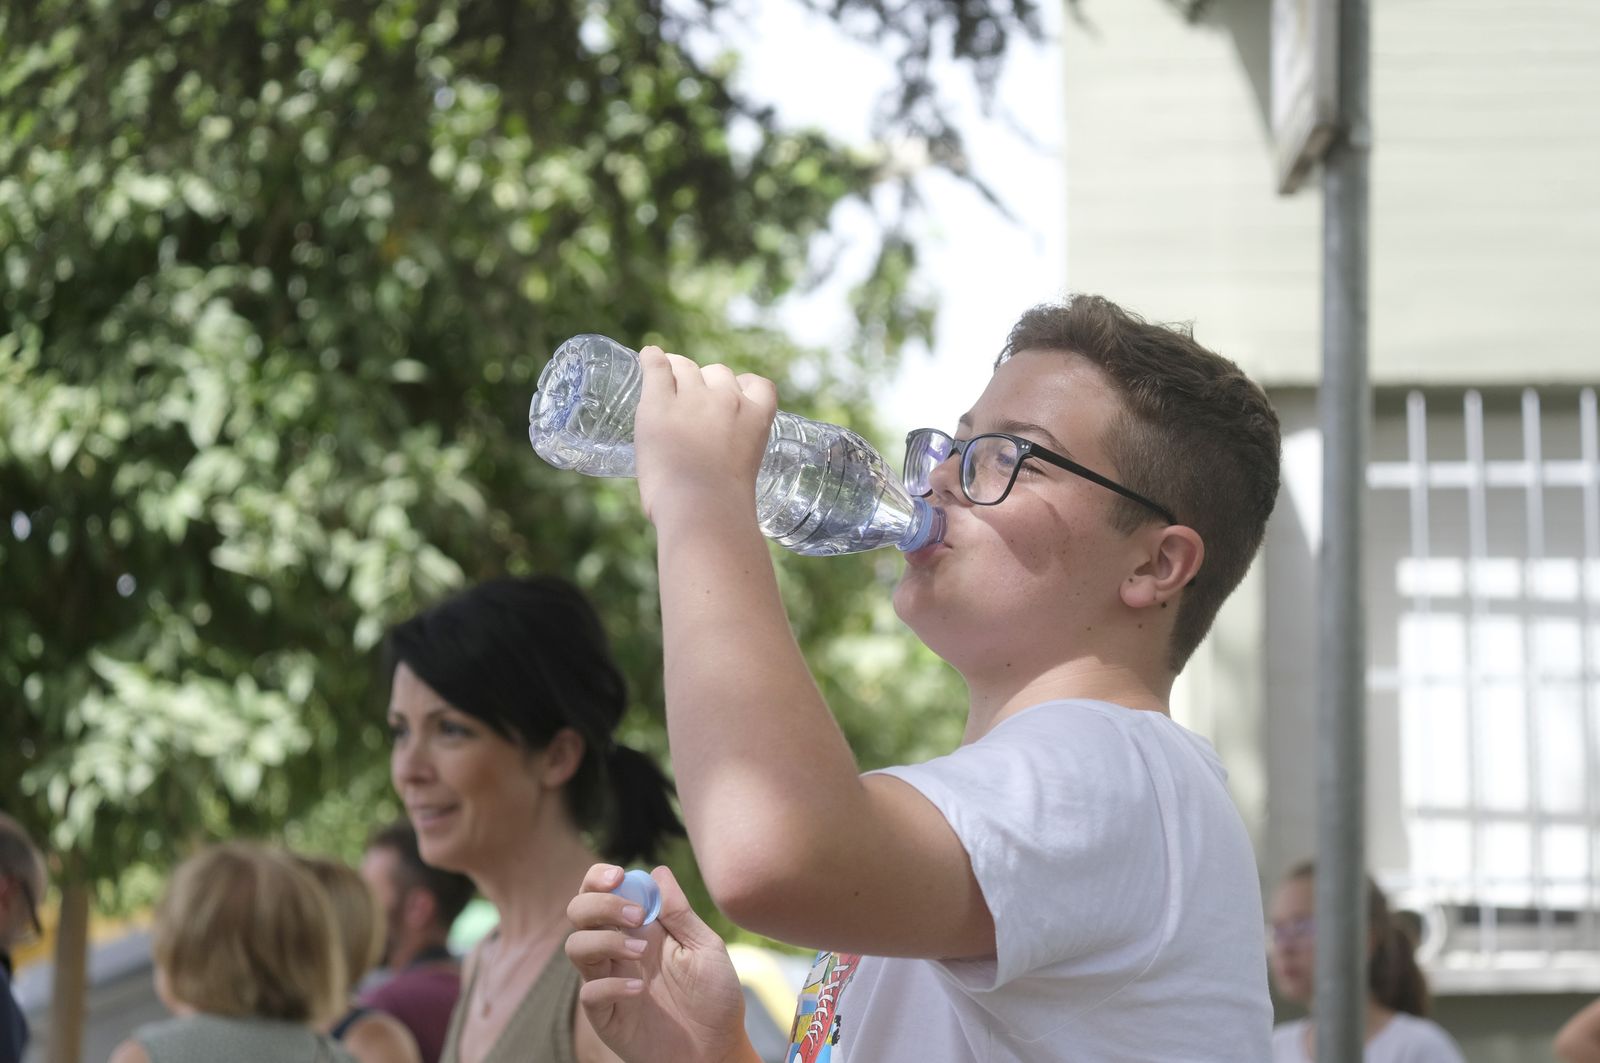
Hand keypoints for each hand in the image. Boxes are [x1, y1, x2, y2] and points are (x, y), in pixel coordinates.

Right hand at [566, 863, 754, 1062]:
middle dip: (599, 903)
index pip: (601, 892)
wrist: (718, 1049)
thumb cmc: (715, 996)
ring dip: (604, 940)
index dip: (599, 878)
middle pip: (579, 912)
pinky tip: (640, 989)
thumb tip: (656, 871)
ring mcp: (609, 981)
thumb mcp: (705, 947)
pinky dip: (610, 985)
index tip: (617, 875)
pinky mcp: (606, 1015)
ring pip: (575, 947)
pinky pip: (589, 993)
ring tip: (641, 951)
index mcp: (640, 927)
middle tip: (635, 914)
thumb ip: (679, 912)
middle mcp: (618, 950)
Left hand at [633, 345, 776, 531]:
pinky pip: (656, 367)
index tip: (732, 396)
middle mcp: (727, 400)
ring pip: (686, 368)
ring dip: (678, 373)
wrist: (704, 509)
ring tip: (666, 383)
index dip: (742, 386)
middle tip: (691, 403)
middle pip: (718, 372)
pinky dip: (652, 360)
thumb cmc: (724, 507)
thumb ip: (733, 454)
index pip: (758, 384)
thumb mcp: (744, 471)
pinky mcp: (659, 404)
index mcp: (756, 417)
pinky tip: (648, 356)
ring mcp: (693, 399)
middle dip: (706, 383)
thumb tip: (709, 467)